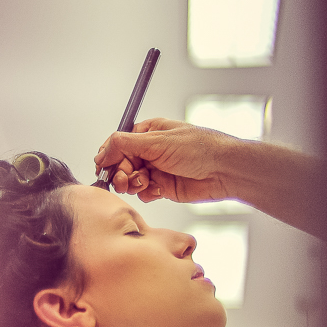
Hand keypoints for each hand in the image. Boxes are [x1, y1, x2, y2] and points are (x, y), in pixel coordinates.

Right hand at [93, 118, 234, 204]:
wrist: (224, 170)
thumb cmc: (199, 148)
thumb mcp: (157, 141)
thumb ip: (125, 144)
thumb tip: (102, 151)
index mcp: (148, 133)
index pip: (118, 144)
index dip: (110, 156)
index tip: (105, 166)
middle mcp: (151, 151)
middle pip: (121, 164)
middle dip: (120, 173)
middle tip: (124, 179)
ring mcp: (157, 169)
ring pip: (131, 181)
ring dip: (133, 184)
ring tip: (144, 183)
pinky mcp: (164, 187)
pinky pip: (145, 193)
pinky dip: (147, 193)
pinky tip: (159, 189)